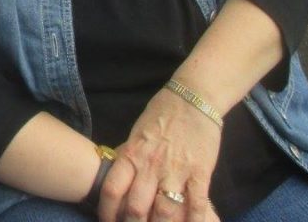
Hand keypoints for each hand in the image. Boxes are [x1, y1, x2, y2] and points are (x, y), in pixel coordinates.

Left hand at [98, 87, 221, 221]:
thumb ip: (128, 156)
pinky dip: (193, 221)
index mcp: (131, 154)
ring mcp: (176, 171)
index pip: (112, 190)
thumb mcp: (136, 134)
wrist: (193, 98)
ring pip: (164, 212)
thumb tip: (117, 177)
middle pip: (136, 207)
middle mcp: (150, 166)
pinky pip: (196, 205)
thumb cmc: (161, 114)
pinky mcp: (200, 174)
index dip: (107, 212)